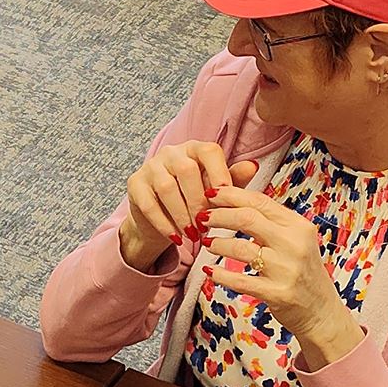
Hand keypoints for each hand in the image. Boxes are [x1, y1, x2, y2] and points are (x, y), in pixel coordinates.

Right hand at [118, 141, 258, 271]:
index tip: (224, 198)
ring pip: (166, 188)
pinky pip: (149, 204)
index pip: (209, 151)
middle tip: (206, 225)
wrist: (162, 218)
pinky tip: (176, 238)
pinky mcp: (135, 183)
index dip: (219, 173)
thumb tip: (253, 165)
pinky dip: (164, 224)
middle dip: (198, 202)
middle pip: (185, 170)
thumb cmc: (194, 200)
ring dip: (181, 215)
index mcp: (195, 148)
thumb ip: (233, 180)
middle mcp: (172, 152)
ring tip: (192, 235)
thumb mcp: (217, 192)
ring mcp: (151, 166)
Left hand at [199, 185, 363, 367]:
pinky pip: (239, 280)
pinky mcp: (277, 293)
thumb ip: (272, 222)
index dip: (231, 195)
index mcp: (299, 226)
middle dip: (218, 216)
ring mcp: (286, 270)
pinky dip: (220, 274)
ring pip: (240, 248)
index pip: (260, 201)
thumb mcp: (296, 240)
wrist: (321, 311)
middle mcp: (294, 245)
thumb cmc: (302, 272)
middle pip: (247, 219)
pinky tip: (209, 270)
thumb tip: (236, 201)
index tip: (211, 194)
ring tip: (207, 243)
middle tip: (202, 218)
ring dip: (217, 244)